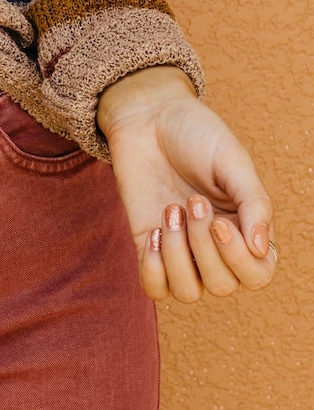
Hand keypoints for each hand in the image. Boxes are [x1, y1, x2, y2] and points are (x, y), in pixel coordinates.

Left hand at [96, 66, 277, 303]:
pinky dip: (154, 269)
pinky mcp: (148, 245)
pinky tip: (154, 233)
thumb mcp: (233, 162)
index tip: (219, 220)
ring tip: (171, 210)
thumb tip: (262, 249)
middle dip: (204, 246)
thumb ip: (255, 204)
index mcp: (246, 227)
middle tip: (191, 200)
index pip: (258, 274)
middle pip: (222, 286)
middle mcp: (216, 246)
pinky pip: (154, 288)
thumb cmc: (197, 135)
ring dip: (178, 255)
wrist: (148, 117)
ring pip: (188, 292)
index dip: (239, 258)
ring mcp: (181, 249)